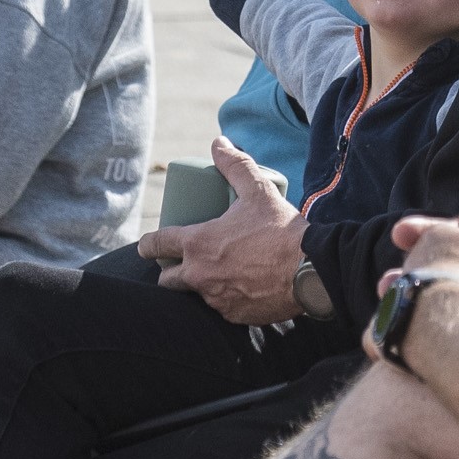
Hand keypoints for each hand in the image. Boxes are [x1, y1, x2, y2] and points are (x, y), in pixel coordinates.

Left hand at [137, 136, 304, 323]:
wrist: (310, 270)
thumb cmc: (281, 230)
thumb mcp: (257, 190)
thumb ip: (235, 165)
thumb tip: (219, 143)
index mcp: (198, 244)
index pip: (156, 244)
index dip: (148, 244)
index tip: (148, 244)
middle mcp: (200, 275)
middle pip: (168, 280)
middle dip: (170, 271)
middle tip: (182, 261)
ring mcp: (216, 299)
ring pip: (195, 294)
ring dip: (199, 284)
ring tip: (216, 271)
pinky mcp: (234, 315)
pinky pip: (221, 307)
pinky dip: (225, 298)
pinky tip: (238, 287)